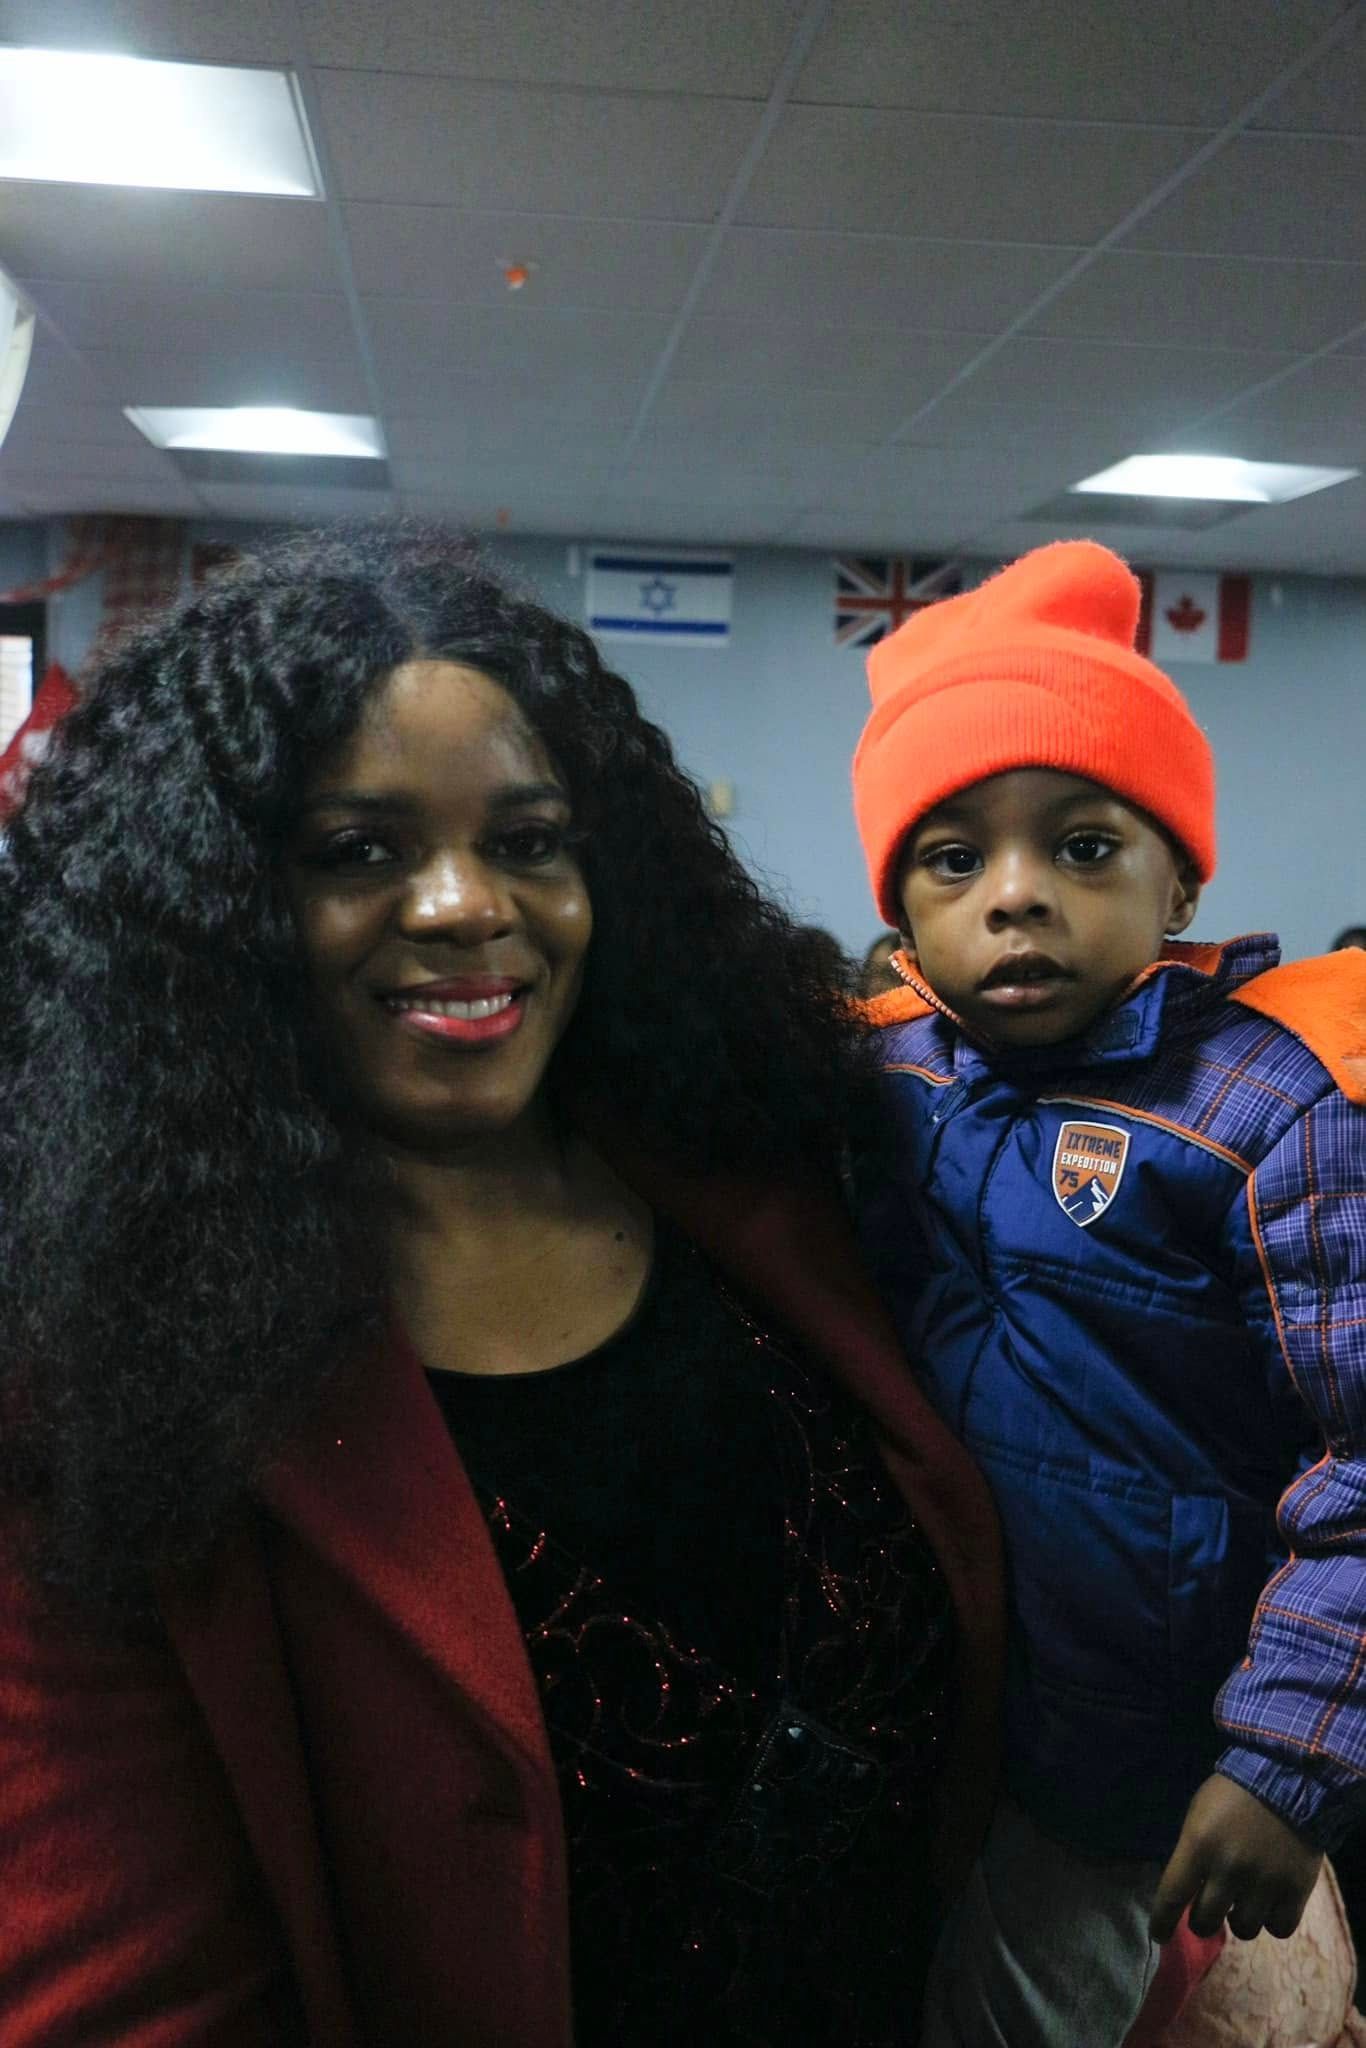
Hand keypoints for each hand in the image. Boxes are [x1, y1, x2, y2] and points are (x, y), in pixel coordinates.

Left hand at [1149, 1774, 1321, 1942]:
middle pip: (1205, 1921)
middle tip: (1208, 1911)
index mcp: (1199, 1845)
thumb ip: (1191, 1852)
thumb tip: (1185, 1890)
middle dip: (1201, 1920)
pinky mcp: (1295, 1889)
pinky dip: (1271, 1921)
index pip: (1171, 1896)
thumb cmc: (1233, 1792)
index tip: (1159, 1936)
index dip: (1162, 1922)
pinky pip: (1278, 1928)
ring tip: (1242, 1903)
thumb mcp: (1199, 1813)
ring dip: (1238, 1920)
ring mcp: (1264, 1881)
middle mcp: (1229, 1869)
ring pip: (1243, 1930)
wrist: (1288, 1777)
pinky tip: (1268, 1906)